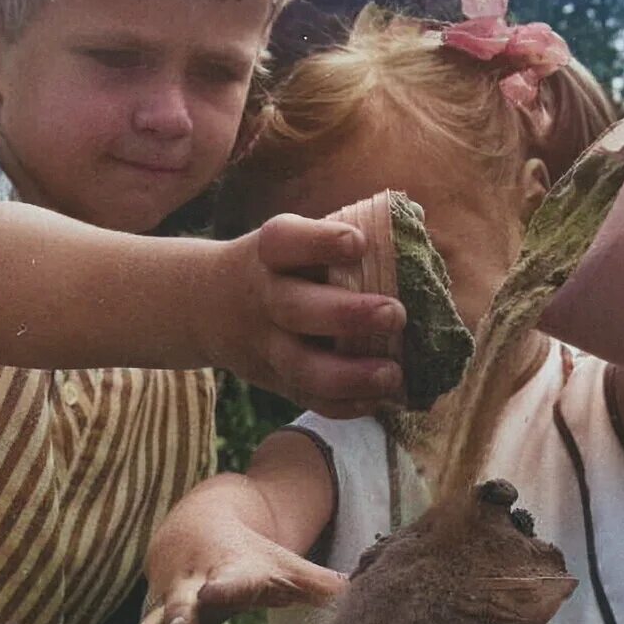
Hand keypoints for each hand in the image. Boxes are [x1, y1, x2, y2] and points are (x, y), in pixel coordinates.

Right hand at [101, 504, 345, 623]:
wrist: (197, 527)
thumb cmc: (251, 557)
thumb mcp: (285, 567)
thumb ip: (322, 585)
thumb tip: (369, 592)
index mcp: (233, 571)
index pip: (233, 579)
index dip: (227, 586)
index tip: (218, 591)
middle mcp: (197, 586)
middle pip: (189, 602)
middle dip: (184, 617)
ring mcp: (171, 604)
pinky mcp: (154, 622)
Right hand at [212, 213, 406, 417]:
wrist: (207, 304)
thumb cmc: (282, 265)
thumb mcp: (295, 240)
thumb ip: (346, 231)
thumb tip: (416, 218)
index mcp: (270, 254)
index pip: (286, 242)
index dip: (320, 242)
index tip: (358, 242)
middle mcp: (265, 298)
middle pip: (295, 308)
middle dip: (347, 314)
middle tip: (396, 314)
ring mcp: (267, 345)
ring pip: (300, 366)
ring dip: (349, 375)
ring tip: (393, 374)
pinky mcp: (275, 380)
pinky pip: (306, 398)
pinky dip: (342, 405)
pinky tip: (377, 401)